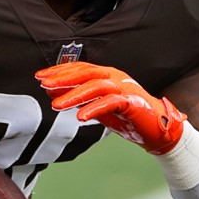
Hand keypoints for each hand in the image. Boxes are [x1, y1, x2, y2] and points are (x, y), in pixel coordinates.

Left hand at [35, 61, 186, 154]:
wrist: (158, 130)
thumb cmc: (129, 117)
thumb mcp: (99, 107)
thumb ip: (80, 100)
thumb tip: (54, 95)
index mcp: (108, 75)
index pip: (80, 68)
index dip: (60, 71)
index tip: (40, 77)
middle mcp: (115, 77)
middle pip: (86, 73)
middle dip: (63, 78)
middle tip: (43, 84)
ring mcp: (124, 89)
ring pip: (95, 86)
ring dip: (74, 95)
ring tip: (56, 105)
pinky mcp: (132, 103)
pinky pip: (110, 102)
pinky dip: (94, 108)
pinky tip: (80, 116)